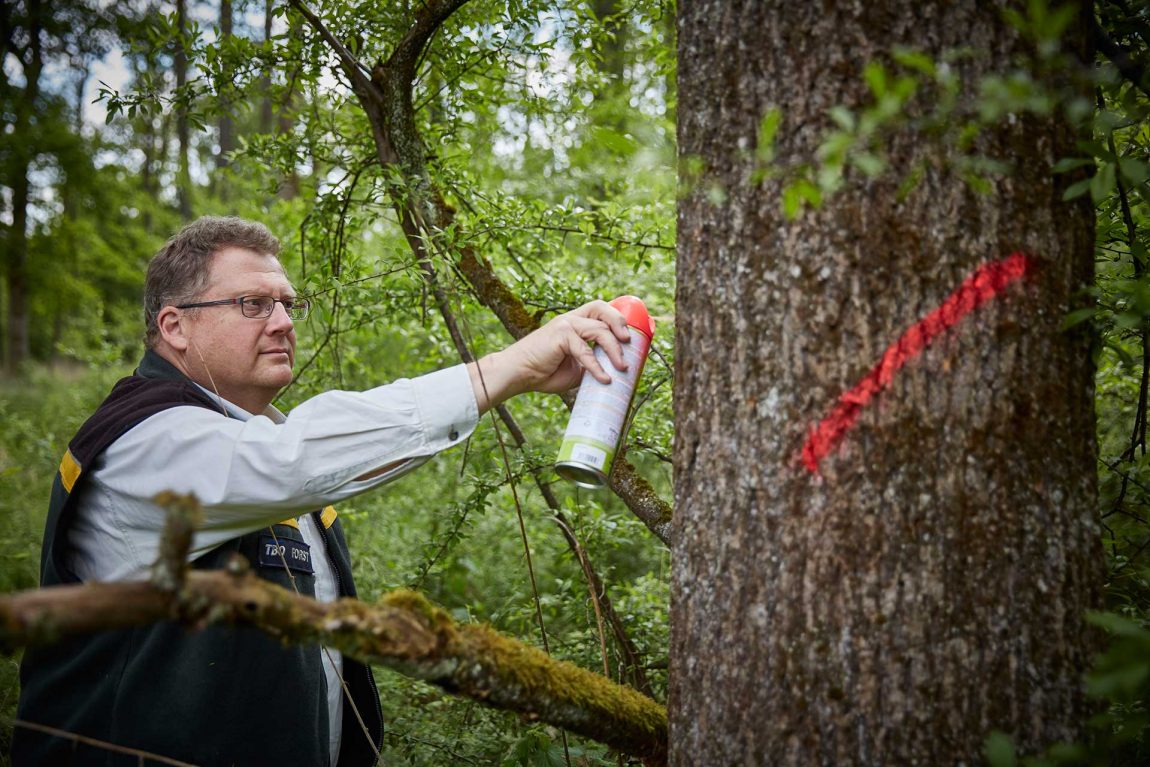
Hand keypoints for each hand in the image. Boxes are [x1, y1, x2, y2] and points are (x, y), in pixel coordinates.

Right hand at [468, 300, 631, 411]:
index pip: (601, 311)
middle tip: (629, 342)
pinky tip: (604, 379)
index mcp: (575, 324)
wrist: (518, 374)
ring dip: (614, 350)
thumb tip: (617, 372)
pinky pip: (585, 350)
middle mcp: (571, 319)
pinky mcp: (560, 335)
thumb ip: (593, 362)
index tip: (632, 337)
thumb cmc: (544, 372)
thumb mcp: (576, 368)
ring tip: (622, 368)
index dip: (618, 319)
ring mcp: (565, 325)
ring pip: (599, 330)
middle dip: (620, 322)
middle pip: (602, 308)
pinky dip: (597, 366)